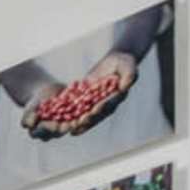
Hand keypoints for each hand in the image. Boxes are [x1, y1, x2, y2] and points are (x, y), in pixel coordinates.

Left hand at [21, 51, 135, 140]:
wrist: (114, 61)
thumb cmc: (123, 62)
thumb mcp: (127, 66)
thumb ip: (129, 76)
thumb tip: (125, 87)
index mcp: (117, 97)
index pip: (110, 104)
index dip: (102, 108)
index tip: (94, 111)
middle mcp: (107, 104)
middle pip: (97, 114)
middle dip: (88, 119)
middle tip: (79, 123)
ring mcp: (96, 103)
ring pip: (86, 114)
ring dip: (78, 122)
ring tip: (70, 129)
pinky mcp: (86, 100)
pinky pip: (77, 108)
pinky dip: (70, 113)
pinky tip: (60, 119)